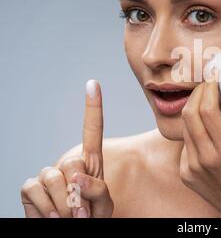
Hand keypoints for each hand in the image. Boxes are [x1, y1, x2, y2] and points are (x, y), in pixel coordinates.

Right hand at [20, 80, 113, 217]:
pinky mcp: (31, 188)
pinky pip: (34, 189)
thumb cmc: (91, 219)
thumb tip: (77, 176)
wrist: (73, 233)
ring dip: (63, 204)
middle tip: (82, 212)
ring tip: (68, 217)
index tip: (93, 84)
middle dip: (78, 192)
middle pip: (73, 163)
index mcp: (90, 164)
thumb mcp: (103, 206)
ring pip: (53, 177)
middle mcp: (68, 165)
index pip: (92, 132)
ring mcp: (48, 175)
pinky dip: (45, 207)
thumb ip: (98, 190)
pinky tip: (52, 217)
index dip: (93, 108)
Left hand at [179, 71, 220, 216]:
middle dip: (199, 92)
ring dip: (196, 108)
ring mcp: (192, 167)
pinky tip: (210, 128)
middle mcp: (206, 159)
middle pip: (190, 112)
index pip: (207, 109)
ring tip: (214, 103)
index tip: (216, 75)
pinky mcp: (186, 173)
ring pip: (185, 126)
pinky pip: (186, 141)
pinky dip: (195, 128)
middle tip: (212, 83)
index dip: (209, 87)